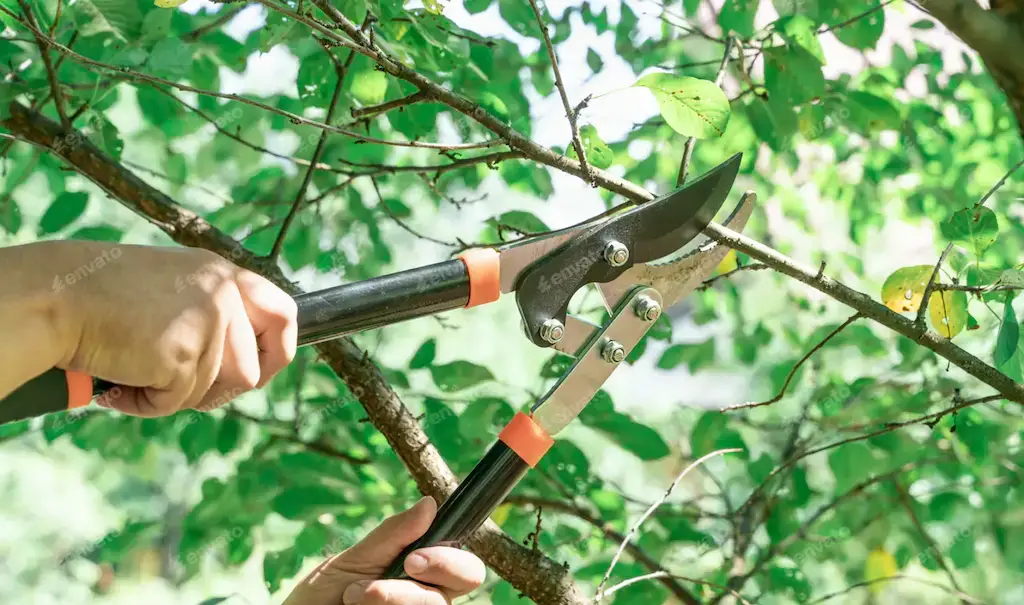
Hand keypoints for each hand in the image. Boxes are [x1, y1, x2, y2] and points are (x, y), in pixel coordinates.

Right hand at [43, 241, 296, 414]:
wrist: (57, 297)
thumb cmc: (104, 296)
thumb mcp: (174, 288)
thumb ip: (212, 313)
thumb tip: (248, 366)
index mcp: (223, 275)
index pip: (284, 314)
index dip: (279, 351)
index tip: (263, 371)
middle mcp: (222, 295)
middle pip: (251, 371)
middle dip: (219, 391)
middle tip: (178, 385)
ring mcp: (206, 323)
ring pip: (215, 391)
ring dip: (177, 395)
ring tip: (138, 371)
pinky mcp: (181, 354)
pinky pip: (175, 402)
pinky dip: (145, 402)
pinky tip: (120, 378)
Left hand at [283, 497, 484, 604]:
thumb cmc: (322, 595)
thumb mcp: (353, 559)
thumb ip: (393, 535)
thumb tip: (430, 503)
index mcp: (426, 572)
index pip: (465, 563)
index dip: (450, 557)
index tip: (414, 556)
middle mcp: (430, 597)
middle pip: (466, 580)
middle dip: (435, 570)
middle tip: (400, 570)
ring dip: (393, 597)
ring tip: (353, 597)